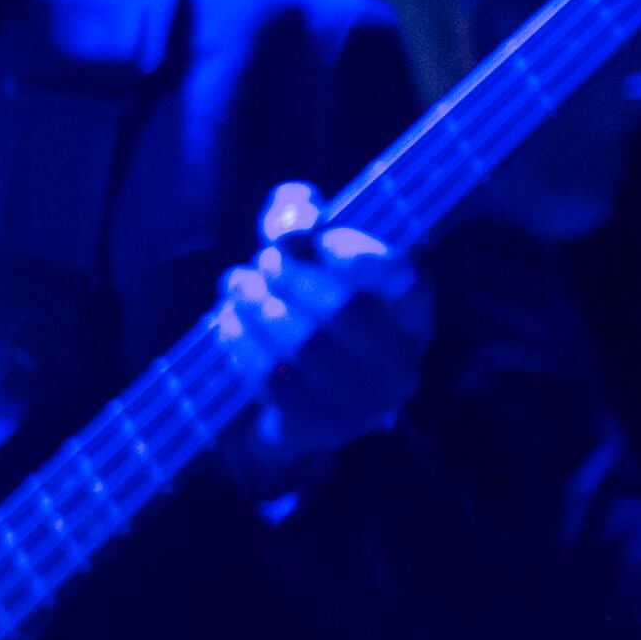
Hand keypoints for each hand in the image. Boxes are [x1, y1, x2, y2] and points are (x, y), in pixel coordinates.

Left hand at [213, 181, 427, 483]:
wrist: (284, 399)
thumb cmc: (304, 308)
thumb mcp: (305, 253)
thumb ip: (300, 216)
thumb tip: (293, 211)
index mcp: (413, 312)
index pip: (406, 276)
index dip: (356, 252)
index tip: (315, 238)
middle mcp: (402, 360)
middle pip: (346, 308)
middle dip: (294, 277)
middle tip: (260, 261)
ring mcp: (366, 402)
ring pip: (305, 345)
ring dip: (260, 308)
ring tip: (236, 288)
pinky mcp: (323, 428)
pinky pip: (274, 381)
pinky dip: (244, 345)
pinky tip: (227, 324)